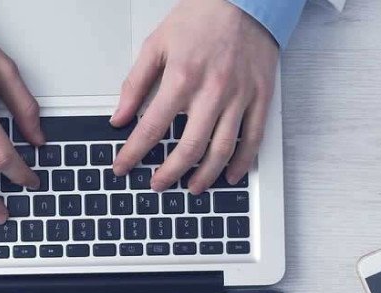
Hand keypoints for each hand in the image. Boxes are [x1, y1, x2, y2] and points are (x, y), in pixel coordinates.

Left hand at [109, 0, 279, 193]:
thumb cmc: (201, 17)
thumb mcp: (156, 44)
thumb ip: (135, 83)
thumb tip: (120, 116)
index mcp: (181, 78)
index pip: (151, 128)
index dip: (133, 153)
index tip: (123, 167)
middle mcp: (211, 91)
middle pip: (188, 148)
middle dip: (169, 173)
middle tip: (157, 184)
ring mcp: (239, 97)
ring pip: (222, 150)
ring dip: (204, 176)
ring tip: (191, 188)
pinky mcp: (260, 97)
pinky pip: (253, 138)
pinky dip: (241, 162)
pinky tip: (230, 175)